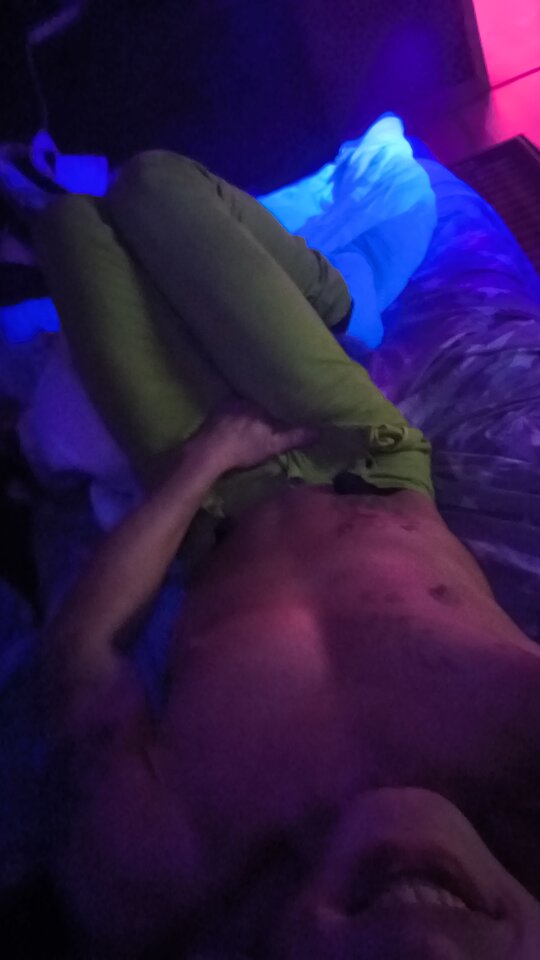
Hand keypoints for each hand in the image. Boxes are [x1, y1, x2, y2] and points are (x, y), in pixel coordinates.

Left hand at [193, 397, 318, 472]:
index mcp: (261, 401)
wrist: (207, 452)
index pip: (278, 392)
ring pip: (247, 396)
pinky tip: (242, 413)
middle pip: (262, 392)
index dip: (287, 394)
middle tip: (280, 396)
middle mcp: (245, 395)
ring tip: (262, 404)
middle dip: (270, 394)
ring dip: (254, 399)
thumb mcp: (273, 444)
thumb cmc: (243, 448)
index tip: (296, 393)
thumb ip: (295, 436)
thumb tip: (319, 432)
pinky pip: (234, 402)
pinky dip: (241, 406)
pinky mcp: (218, 408)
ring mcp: (229, 400)